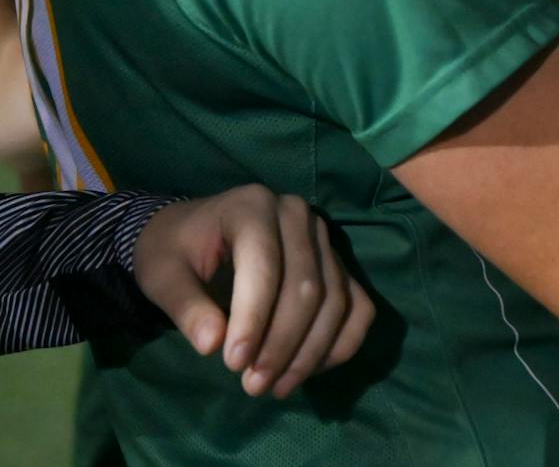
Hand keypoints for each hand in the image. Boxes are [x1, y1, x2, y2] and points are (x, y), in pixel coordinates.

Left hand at [133, 187, 373, 399]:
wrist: (192, 232)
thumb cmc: (175, 252)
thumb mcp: (163, 276)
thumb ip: (185, 307)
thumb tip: (211, 345)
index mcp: (252, 207)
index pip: (265, 265)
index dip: (253, 318)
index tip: (233, 365)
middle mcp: (298, 215)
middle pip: (307, 286)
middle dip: (283, 342)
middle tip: (254, 385)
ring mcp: (324, 238)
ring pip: (336, 299)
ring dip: (312, 351)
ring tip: (278, 387)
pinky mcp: (337, 262)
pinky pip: (358, 304)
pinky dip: (342, 341)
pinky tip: (311, 370)